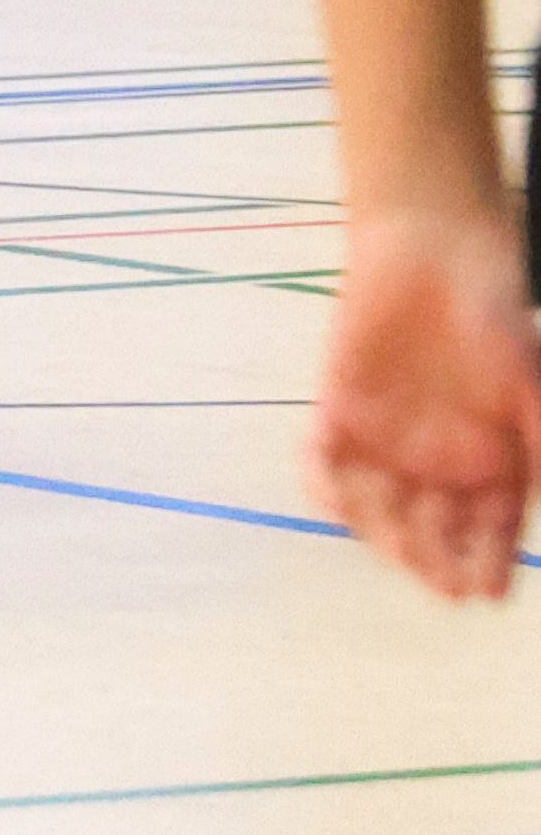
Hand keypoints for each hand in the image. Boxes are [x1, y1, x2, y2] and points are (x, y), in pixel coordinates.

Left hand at [312, 208, 540, 599]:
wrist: (439, 253)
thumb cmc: (499, 317)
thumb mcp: (533, 382)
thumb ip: (540, 437)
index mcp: (493, 468)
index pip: (489, 532)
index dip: (486, 563)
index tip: (485, 590)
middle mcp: (439, 466)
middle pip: (433, 530)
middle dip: (436, 558)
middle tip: (439, 579)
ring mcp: (386, 442)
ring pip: (379, 506)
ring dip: (385, 532)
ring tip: (399, 548)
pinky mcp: (339, 411)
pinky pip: (324, 458)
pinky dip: (324, 483)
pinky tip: (335, 499)